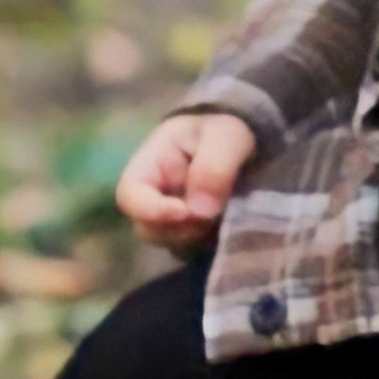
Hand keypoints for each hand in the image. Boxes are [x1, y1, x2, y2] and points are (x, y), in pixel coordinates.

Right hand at [117, 109, 256, 243]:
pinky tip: (227, 223)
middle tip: (215, 212)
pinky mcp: (188, 231)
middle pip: (148, 228)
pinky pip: (190, 249)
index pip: (130, 195)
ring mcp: (169, 217)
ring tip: (225, 213)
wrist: (249, 138)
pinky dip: (207, 243)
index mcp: (150, 163)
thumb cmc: (228, 129)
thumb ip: (214, 166)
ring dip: (197, 236)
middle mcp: (153, 195)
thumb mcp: (227, 136)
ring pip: (170, 242)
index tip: (185, 211)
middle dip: (181, 227)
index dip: (151, 210)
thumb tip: (199, 211)